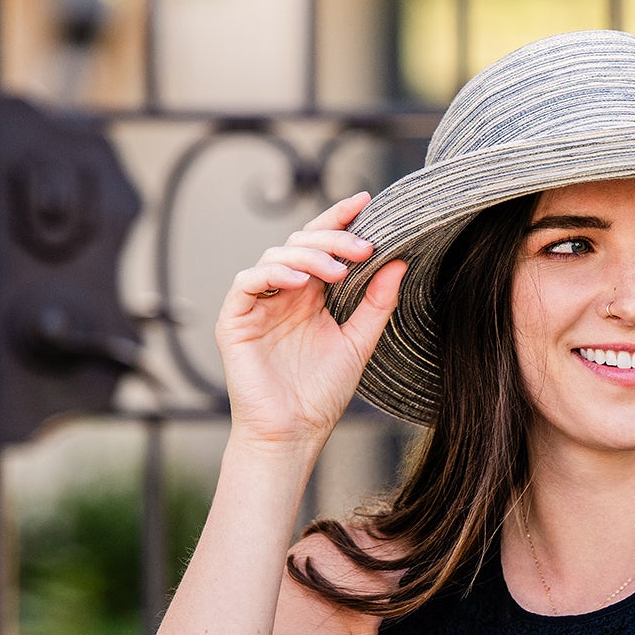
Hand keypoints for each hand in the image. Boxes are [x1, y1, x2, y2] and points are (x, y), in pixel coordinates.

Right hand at [212, 190, 406, 450]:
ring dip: (308, 258)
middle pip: (300, 244)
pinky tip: (299, 283)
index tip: (367, 202)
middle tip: (362, 246)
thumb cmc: (322, 394)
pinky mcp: (234, 318)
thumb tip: (400, 263)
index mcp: (310, 296)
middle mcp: (282, 293)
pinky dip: (272, 274)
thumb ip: (377, 304)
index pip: (323, 247)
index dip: (340, 220)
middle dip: (332, 240)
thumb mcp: (358, 343)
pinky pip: (247, 282)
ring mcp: (257, 304)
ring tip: (338, 271)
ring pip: (275, 257)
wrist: (294, 433)